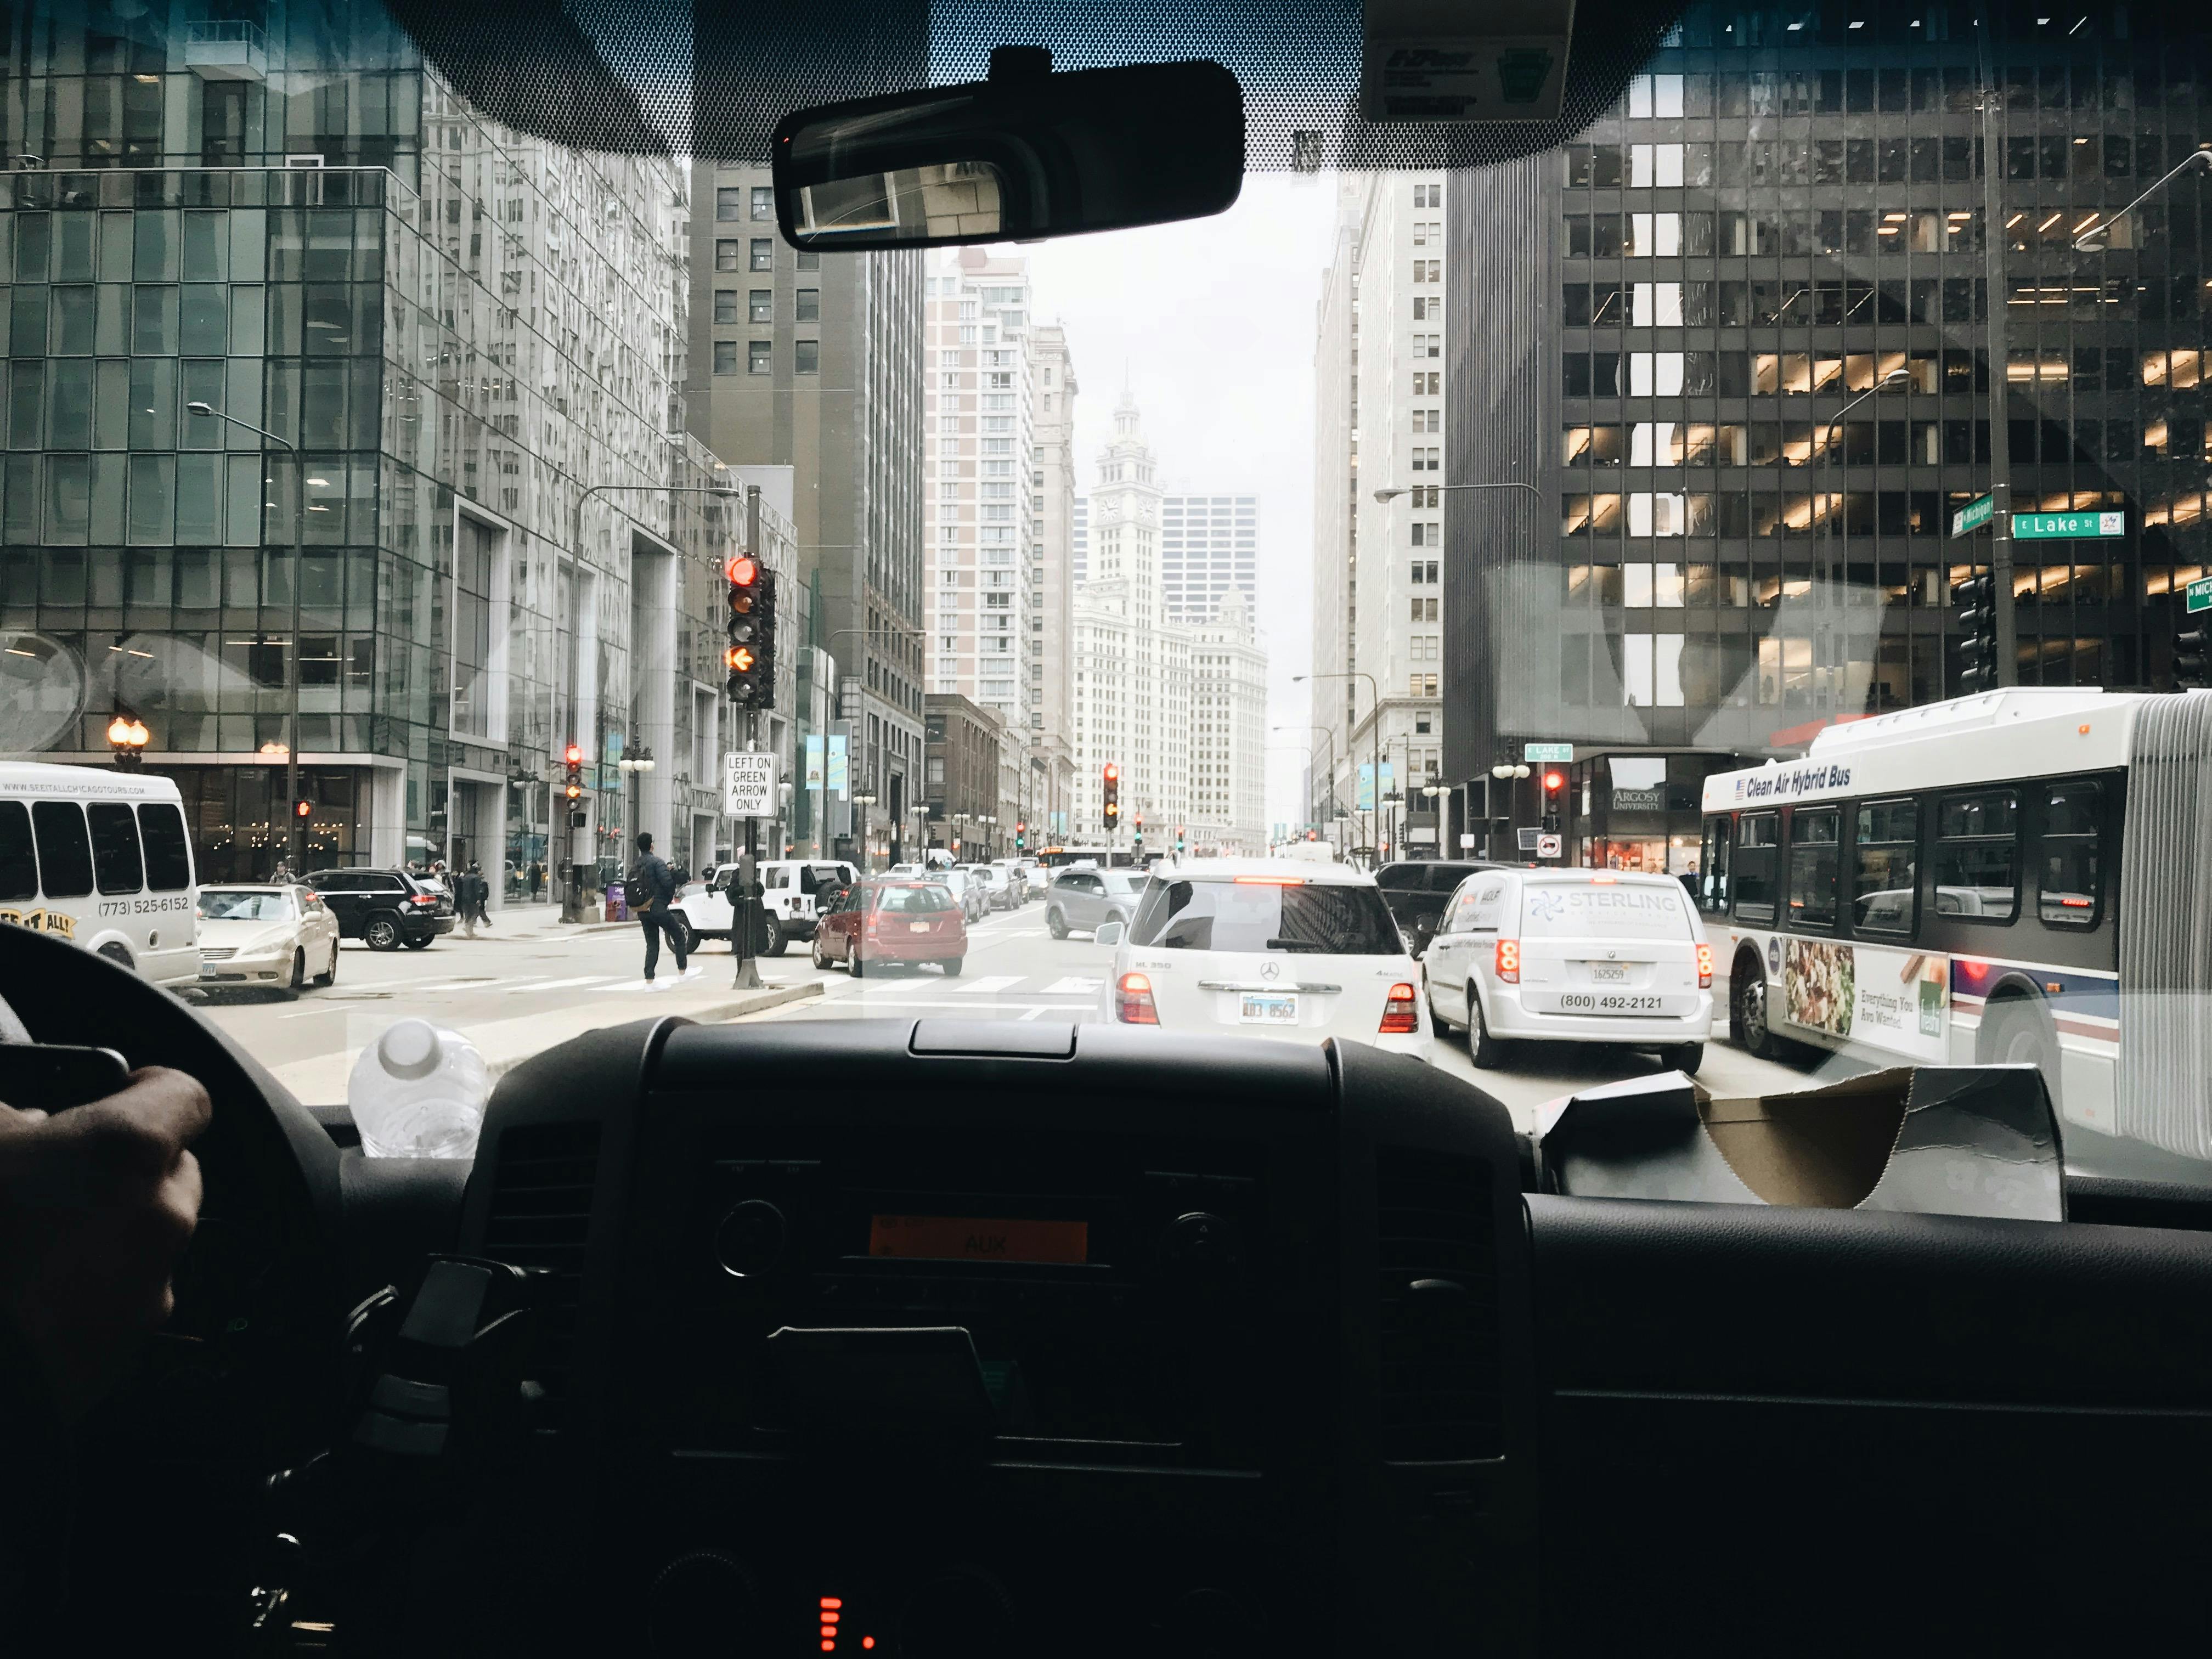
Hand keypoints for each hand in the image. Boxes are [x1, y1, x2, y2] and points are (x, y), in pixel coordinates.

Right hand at [0, 1068, 210, 1418]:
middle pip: (172, 1168)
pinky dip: (99, 1284)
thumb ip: (8, 1119)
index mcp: (125, 1152)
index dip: (149, 1090)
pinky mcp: (132, 1344)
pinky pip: (131, 1294)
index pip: (184, 1095)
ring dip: (113, 1226)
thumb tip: (24, 1120)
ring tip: (40, 1236)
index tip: (121, 1093)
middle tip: (60, 1175)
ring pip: (153, 1234)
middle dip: (125, 1166)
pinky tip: (40, 1290)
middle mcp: (160, 1215)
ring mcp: (153, 1285)